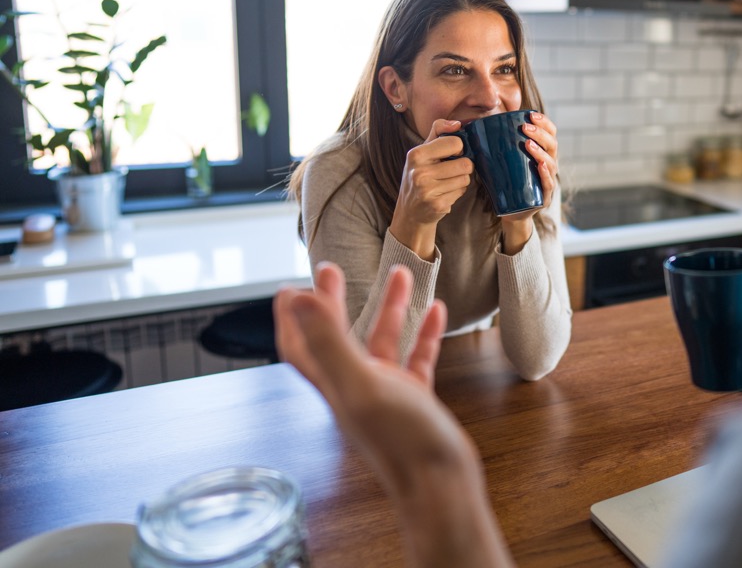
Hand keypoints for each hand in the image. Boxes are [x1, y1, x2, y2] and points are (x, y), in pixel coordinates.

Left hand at [275, 262, 461, 491]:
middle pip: (336, 338)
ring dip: (388, 308)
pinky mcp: (415, 401)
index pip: (300, 346)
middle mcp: (355, 388)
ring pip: (381, 342)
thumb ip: (330, 340)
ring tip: (400, 273)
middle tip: (332, 269)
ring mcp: (386, 395)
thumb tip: (298, 299)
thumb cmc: (401, 440)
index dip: (291, 319)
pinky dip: (423, 334)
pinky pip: (416, 359)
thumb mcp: (361, 382)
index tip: (290, 288)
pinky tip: (436, 313)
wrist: (441, 483)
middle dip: (333, 303)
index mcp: (334, 385)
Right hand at [390, 119, 473, 257]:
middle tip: (450, 171)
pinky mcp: (438, 205)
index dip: (459, 148)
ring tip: (446, 183)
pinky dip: (457, 192)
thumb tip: (457, 123)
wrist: (410, 210)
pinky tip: (444, 193)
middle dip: (462, 167)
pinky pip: (462, 192)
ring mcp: (428, 191)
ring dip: (460, 180)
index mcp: (416, 155)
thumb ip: (438, 131)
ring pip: (466, 179)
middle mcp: (420, 173)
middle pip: (465, 163)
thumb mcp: (423, 151)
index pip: (455, 143)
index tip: (451, 154)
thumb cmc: (420, 175)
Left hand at [499, 111, 558, 252]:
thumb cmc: (505, 182)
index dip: (544, 122)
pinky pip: (549, 185)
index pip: (550, 133)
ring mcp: (548, 182)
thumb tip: (466, 128)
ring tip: (528, 144)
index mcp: (542, 153)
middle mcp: (549, 165)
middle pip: (552, 145)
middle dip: (540, 134)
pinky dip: (546, 175)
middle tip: (525, 128)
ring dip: (541, 152)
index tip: (531, 114)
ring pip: (551, 164)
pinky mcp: (543, 198)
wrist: (510, 212)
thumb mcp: (502, 162)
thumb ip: (491, 146)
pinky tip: (540, 166)